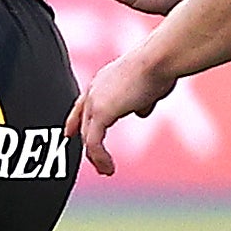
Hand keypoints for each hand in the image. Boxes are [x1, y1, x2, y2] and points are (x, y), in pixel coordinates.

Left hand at [65, 51, 173, 177]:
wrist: (159, 60)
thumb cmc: (161, 67)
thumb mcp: (149, 86)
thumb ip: (141, 100)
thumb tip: (141, 112)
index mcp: (103, 81)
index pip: (83, 104)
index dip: (75, 120)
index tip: (69, 134)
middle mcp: (95, 90)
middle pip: (84, 124)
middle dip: (89, 145)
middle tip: (100, 164)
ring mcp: (95, 101)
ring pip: (88, 136)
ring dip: (96, 157)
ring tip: (106, 170)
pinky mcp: (101, 113)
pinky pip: (93, 142)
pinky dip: (99, 157)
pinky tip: (109, 168)